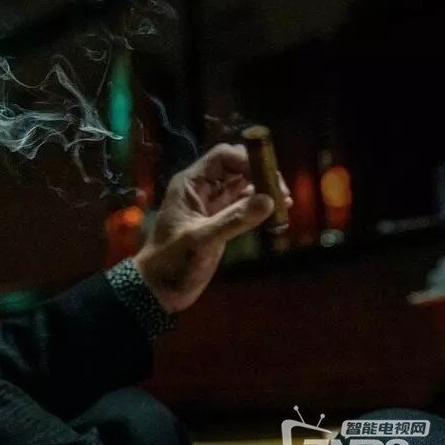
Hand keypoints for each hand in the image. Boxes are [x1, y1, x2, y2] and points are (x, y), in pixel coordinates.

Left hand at [134, 143, 291, 312]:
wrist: (159, 288)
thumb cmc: (172, 261)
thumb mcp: (202, 240)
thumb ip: (233, 220)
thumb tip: (269, 199)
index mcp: (190, 184)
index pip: (222, 157)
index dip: (247, 159)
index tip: (269, 175)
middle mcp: (202, 188)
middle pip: (236, 167)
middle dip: (259, 173)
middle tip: (281, 191)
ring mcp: (212, 204)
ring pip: (242, 185)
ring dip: (263, 189)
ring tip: (285, 202)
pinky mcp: (220, 221)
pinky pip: (243, 205)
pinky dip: (260, 206)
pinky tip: (278, 212)